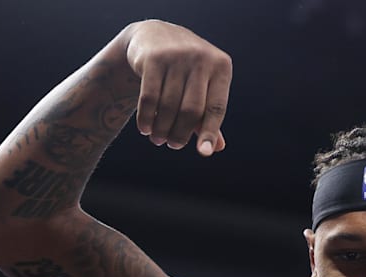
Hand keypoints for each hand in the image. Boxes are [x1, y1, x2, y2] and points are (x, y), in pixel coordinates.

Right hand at [123, 20, 231, 155]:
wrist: (155, 35)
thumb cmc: (186, 69)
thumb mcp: (203, 86)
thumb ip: (209, 115)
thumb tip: (217, 148)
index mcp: (221, 67)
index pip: (217, 108)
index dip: (210, 132)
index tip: (204, 153)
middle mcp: (201, 59)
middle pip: (191, 110)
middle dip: (180, 134)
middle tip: (172, 145)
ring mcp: (176, 56)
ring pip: (168, 106)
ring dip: (161, 129)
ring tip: (157, 139)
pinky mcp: (153, 58)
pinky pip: (149, 97)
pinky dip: (146, 118)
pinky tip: (145, 128)